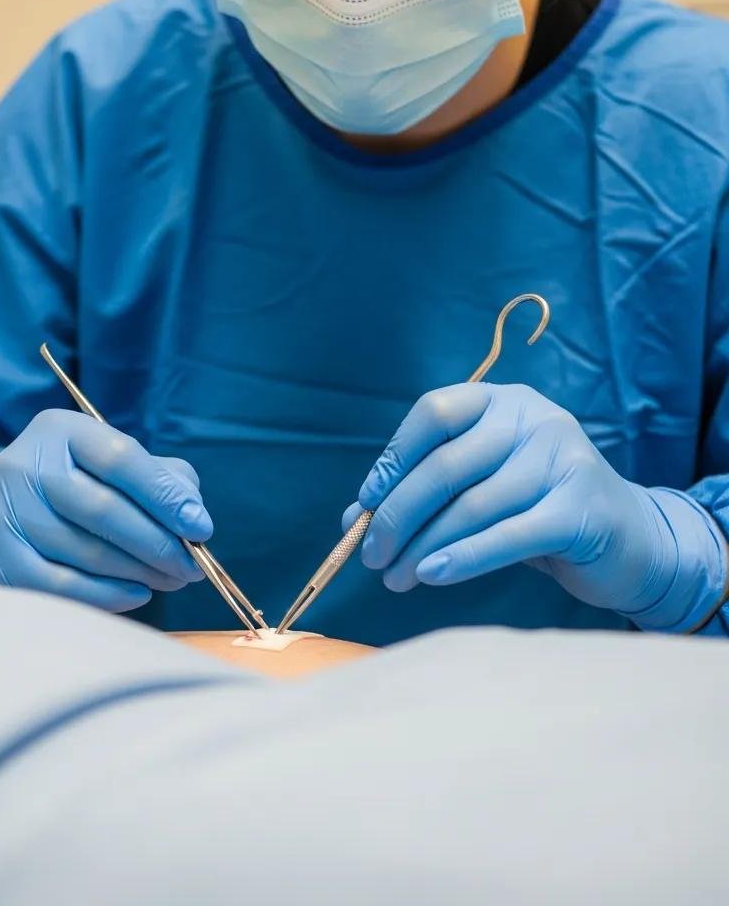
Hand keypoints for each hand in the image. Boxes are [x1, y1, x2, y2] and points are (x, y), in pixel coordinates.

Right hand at [0, 409, 211, 612]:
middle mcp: (24, 465)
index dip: (165, 496)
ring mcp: (5, 512)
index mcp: (61, 430)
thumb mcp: (127, 464)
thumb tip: (193, 519)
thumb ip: (168, 480)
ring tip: (170, 580)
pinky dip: (105, 595)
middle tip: (192, 567)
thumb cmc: (90, 483)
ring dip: (138, 573)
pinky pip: (58, 586)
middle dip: (157, 544)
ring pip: (83, 551)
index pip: (120, 459)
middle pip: (101, 510)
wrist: (21, 507)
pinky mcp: (0, 556)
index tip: (200, 529)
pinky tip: (137, 594)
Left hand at [345, 384, 724, 629]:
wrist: (627, 539)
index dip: (393, 458)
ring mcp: (564, 459)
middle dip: (399, 516)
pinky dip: (464, 557)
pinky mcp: (582, 508)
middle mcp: (534, 418)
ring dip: (423, 546)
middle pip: (445, 464)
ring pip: (472, 505)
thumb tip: (352, 521)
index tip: (365, 505)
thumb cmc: (533, 508)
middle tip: (371, 557)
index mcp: (500, 401)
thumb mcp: (476, 489)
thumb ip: (419, 494)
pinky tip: (431, 575)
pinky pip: (508, 535)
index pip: (434, 412)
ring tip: (395, 579)